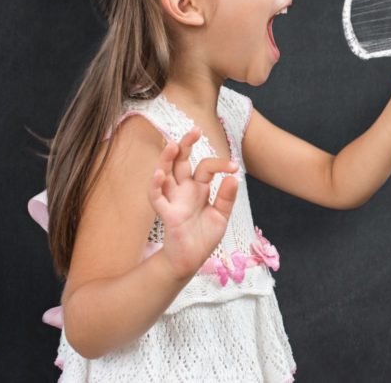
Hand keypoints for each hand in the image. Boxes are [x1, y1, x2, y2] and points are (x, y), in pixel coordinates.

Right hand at [147, 127, 240, 279]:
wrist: (191, 260)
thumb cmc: (203, 237)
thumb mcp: (221, 216)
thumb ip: (226, 198)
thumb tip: (233, 178)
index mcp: (197, 188)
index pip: (205, 167)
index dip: (219, 164)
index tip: (234, 166)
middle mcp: (183, 190)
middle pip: (180, 161)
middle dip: (185, 145)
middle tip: (195, 130)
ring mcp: (173, 200)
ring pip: (165, 174)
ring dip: (167, 160)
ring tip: (173, 145)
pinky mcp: (166, 214)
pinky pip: (157, 198)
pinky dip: (156, 186)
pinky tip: (160, 174)